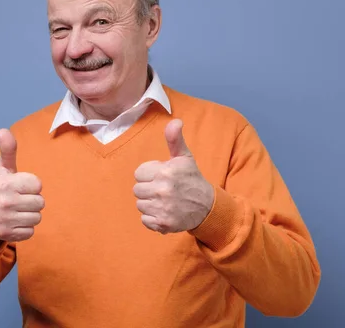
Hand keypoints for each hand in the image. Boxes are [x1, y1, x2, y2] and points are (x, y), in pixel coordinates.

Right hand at [0, 128, 44, 241]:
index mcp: (6, 184)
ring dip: (30, 215)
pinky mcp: (7, 234)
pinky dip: (25, 228)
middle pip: (40, 203)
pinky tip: (15, 221)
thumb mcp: (2, 168)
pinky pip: (31, 232)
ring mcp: (5, 219)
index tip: (21, 186)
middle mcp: (5, 202)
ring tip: (18, 210)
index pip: (38, 185)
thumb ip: (7, 150)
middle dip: (32, 201)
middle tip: (20, 199)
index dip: (32, 185)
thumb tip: (3, 131)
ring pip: (37, 217)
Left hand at [133, 119, 213, 233]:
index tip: (162, 176)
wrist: (207, 207)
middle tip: (163, 189)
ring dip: (150, 203)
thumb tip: (175, 121)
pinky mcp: (163, 224)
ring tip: (164, 201)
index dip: (149, 174)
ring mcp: (163, 208)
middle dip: (148, 188)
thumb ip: (175, 139)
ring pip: (140, 204)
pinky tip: (165, 212)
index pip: (138, 173)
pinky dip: (153, 218)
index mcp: (166, 172)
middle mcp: (163, 190)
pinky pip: (145, 220)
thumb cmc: (192, 179)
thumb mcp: (184, 157)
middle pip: (137, 189)